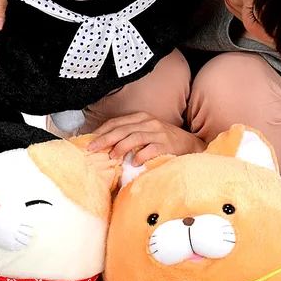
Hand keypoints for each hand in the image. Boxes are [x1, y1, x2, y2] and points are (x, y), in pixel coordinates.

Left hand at [86, 112, 206, 165]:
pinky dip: (140, 156)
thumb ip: (129, 135)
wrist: (190, 145)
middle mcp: (149, 122)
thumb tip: (105, 146)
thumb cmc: (163, 140)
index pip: (117, 122)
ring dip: (120, 147)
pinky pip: (150, 149)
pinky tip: (133, 163)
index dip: (102, 131)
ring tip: (111, 157)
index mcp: (141, 117)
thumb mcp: (146, 132)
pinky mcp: (166, 145)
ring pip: (134, 137)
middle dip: (105, 139)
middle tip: (93, 149)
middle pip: (122, 129)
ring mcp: (158, 133)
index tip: (89, 141)